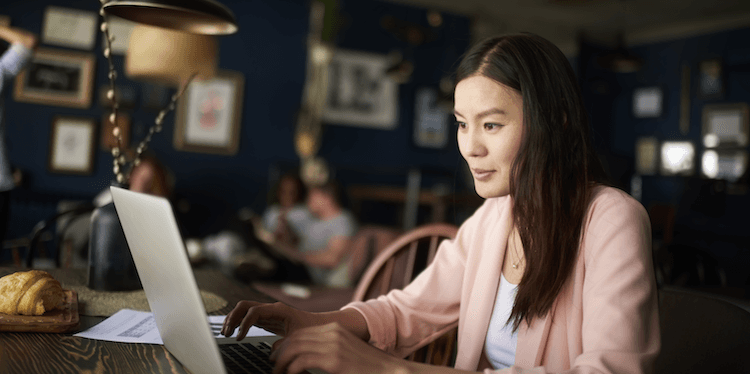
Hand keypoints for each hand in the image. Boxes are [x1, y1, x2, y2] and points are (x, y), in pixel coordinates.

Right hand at [222, 301, 317, 339]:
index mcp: (278, 309)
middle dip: (233, 318)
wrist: (318, 325)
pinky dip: (238, 322)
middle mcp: (270, 308)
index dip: (244, 324)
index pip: (254, 311)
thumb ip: (285, 344)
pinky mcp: (266, 318)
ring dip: (232, 319)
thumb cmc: (311, 329)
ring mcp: (267, 312)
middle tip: (226, 333)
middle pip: (244, 306)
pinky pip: (248, 316)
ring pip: (244, 309)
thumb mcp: (298, 338)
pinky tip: (234, 332)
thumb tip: (271, 352)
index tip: (239, 338)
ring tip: (225, 333)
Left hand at [270, 322, 401, 373]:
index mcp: (335, 329)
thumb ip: (327, 352)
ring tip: (277, 372)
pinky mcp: (335, 359)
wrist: (389, 371)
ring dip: (282, 361)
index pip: (301, 332)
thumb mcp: (345, 354)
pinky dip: (292, 368)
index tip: (277, 357)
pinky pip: (303, 360)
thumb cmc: (368, 368)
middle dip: (279, 352)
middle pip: (295, 338)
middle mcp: (332, 332)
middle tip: (273, 365)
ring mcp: (334, 344)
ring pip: (295, 347)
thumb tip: (305, 360)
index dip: (285, 344)